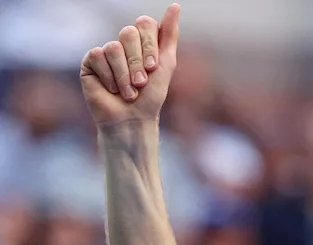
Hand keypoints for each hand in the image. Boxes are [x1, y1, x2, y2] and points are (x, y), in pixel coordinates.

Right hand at [80, 4, 181, 127]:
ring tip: (128, 92)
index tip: (153, 67)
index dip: (149, 45)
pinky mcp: (90, 61)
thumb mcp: (166, 64)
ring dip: (124, 74)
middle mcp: (124, 44)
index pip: (144, 23)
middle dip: (137, 61)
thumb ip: (169, 35)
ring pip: (113, 47)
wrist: (132, 119)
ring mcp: (106, 51)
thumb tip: (175, 5)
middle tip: (141, 82)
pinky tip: (111, 89)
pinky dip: (109, 76)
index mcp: (143, 42)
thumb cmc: (151, 97)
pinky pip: (97, 55)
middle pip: (128, 32)